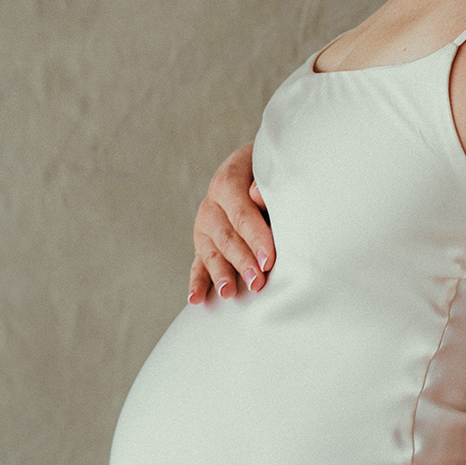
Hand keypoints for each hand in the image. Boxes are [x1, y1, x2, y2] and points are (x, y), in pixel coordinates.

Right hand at [187, 143, 276, 303]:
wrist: (255, 165)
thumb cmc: (269, 169)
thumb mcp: (269, 166)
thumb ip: (264, 182)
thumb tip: (257, 195)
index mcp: (227, 181)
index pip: (241, 213)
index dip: (255, 238)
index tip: (269, 260)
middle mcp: (211, 203)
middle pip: (226, 236)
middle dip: (242, 261)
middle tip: (257, 283)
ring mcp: (204, 224)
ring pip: (211, 251)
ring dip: (221, 274)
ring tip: (229, 293)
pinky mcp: (204, 242)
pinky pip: (199, 263)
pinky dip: (198, 282)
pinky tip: (196, 299)